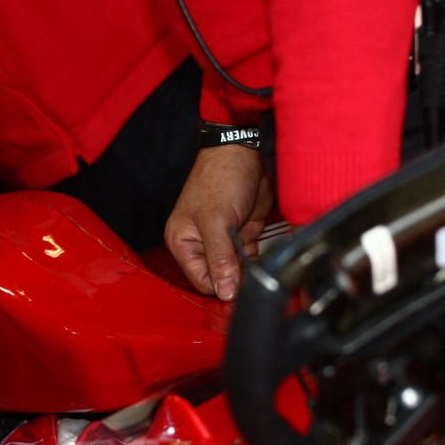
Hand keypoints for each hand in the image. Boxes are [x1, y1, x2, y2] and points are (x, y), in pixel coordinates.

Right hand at [165, 145, 272, 300]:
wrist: (243, 152)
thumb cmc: (220, 178)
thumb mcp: (217, 222)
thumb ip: (221, 259)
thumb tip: (225, 292)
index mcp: (183, 243)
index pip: (202, 281)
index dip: (222, 287)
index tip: (240, 287)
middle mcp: (200, 245)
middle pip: (220, 278)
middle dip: (236, 277)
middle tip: (251, 272)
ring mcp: (223, 240)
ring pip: (237, 270)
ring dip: (249, 267)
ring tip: (255, 255)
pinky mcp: (241, 234)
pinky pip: (250, 257)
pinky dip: (258, 256)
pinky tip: (261, 247)